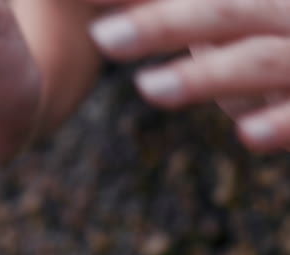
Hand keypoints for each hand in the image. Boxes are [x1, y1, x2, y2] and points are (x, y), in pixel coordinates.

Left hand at [89, 0, 289, 151]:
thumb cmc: (275, 34)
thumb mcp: (233, 19)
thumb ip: (188, 18)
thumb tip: (114, 19)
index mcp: (253, 0)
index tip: (90, 1)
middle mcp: (282, 12)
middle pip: (223, 11)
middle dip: (162, 23)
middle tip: (102, 36)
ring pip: (258, 60)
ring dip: (204, 76)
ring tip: (148, 87)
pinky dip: (284, 122)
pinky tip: (247, 135)